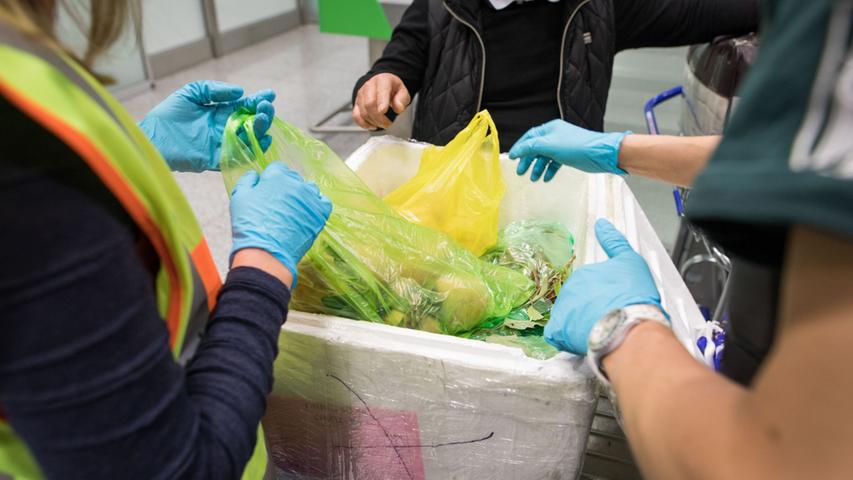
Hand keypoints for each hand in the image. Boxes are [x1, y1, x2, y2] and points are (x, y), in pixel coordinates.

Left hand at [140, 81, 274, 171]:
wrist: (151, 138)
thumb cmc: (167, 116)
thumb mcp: (190, 93)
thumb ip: (214, 90)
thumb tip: (240, 92)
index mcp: (220, 112)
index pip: (244, 106)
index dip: (258, 100)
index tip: (270, 94)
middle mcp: (225, 128)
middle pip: (251, 122)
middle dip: (262, 114)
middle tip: (267, 107)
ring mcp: (222, 144)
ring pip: (249, 138)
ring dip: (261, 130)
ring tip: (264, 119)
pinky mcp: (217, 159)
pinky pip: (239, 156)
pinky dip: (253, 150)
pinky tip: (263, 140)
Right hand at [230, 162, 331, 283]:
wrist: (267, 252)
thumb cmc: (250, 226)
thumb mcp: (239, 198)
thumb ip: (247, 181)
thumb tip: (255, 175)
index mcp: (277, 177)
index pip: (277, 168)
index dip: (271, 180)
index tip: (268, 191)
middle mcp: (296, 184)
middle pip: (294, 179)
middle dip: (286, 188)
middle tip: (279, 205)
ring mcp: (310, 198)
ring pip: (310, 189)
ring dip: (303, 196)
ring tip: (294, 211)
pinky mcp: (320, 213)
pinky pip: (324, 202)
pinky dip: (317, 205)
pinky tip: (308, 214)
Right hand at [352, 73, 410, 130]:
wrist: (383, 85)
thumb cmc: (393, 89)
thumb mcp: (402, 92)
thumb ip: (402, 99)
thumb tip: (398, 108)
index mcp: (383, 80)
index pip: (380, 91)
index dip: (381, 102)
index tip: (383, 111)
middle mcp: (369, 86)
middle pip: (369, 104)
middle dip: (378, 117)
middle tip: (387, 123)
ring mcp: (361, 94)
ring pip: (362, 111)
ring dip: (373, 122)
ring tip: (382, 124)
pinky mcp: (356, 103)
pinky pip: (356, 115)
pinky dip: (364, 124)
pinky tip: (372, 125)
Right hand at [509, 120, 629, 181]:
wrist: (600, 154)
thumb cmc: (576, 147)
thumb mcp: (549, 146)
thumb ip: (530, 147)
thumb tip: (515, 151)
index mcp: (549, 129)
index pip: (529, 137)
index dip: (519, 148)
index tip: (511, 158)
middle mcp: (555, 136)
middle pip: (535, 148)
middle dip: (527, 160)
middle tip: (520, 172)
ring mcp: (562, 146)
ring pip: (545, 157)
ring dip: (538, 167)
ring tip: (533, 179)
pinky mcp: (569, 156)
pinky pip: (554, 162)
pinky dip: (549, 170)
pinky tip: (546, 178)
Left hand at [545, 219, 665, 354]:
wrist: (628, 325)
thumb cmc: (632, 296)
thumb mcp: (630, 261)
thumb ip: (614, 241)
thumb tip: (601, 224)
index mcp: (584, 274)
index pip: (588, 285)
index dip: (602, 296)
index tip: (612, 304)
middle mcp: (570, 289)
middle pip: (578, 301)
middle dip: (591, 310)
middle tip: (609, 318)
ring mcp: (562, 309)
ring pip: (568, 317)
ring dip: (581, 324)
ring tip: (601, 330)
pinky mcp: (558, 330)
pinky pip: (556, 334)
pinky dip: (566, 338)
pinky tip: (581, 339)